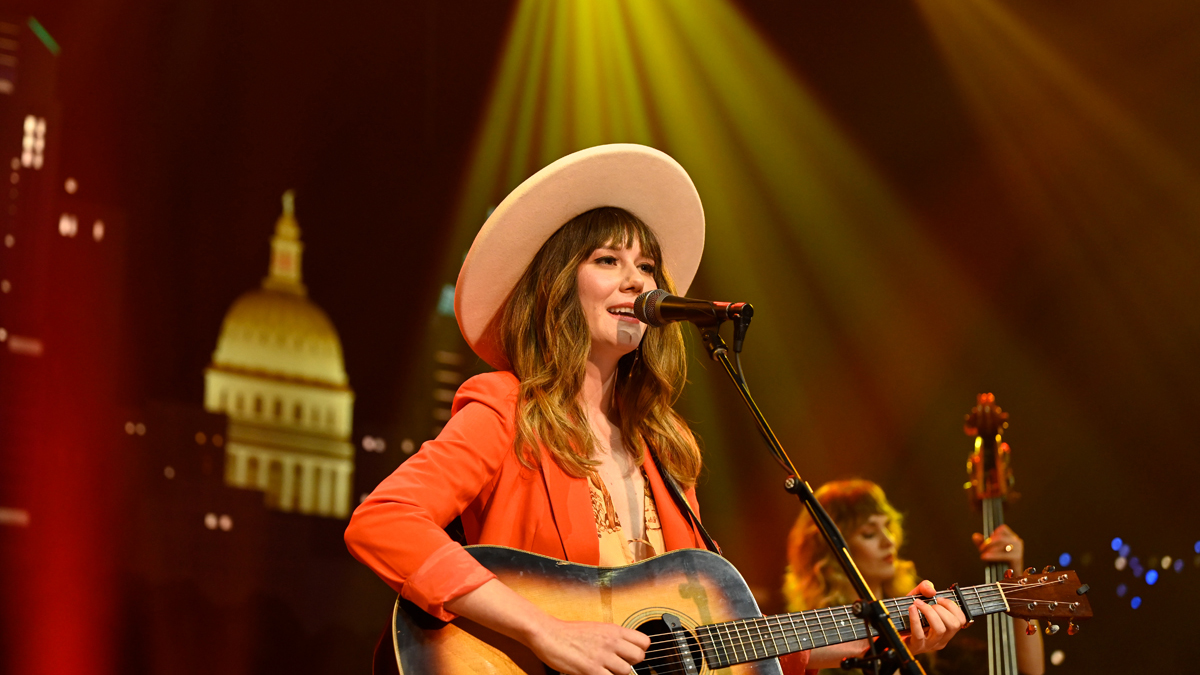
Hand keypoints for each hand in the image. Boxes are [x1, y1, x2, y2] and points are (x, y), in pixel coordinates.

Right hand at [527, 617, 649, 674]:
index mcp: (614, 630)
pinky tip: (595, 673)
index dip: (639, 650)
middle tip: (618, 664)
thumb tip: (625, 650)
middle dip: (630, 663)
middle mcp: (611, 642)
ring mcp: (602, 656)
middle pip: (639, 657)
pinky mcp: (591, 669)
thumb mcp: (597, 629)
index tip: (629, 654)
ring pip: (626, 671)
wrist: (550, 635)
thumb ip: (613, 638)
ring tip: (604, 670)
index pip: (644, 641)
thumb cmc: (570, 633)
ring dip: (616, 673)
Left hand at [904, 580, 965, 654]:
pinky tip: (911, 608)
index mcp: (946, 630)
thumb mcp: (916, 598)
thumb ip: (924, 588)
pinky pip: (919, 634)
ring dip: (929, 612)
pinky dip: (915, 619)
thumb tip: (932, 590)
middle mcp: (940, 639)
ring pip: (939, 629)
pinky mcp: (915, 646)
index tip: (940, 599)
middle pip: (953, 625)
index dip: (953, 607)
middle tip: (929, 603)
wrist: (890, 629)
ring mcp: (929, 645)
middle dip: (942, 609)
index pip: (961, 621)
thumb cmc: (906, 615)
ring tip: (918, 604)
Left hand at [973, 524, 1023, 571]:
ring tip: (983, 555)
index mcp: (1011, 537)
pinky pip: (1005, 554)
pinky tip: (985, 557)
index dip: (992, 534)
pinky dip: (994, 556)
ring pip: (1003, 544)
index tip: (985, 541)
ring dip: (991, 549)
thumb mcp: (989, 551)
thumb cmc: (999, 564)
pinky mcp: (1017, 558)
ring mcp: (1019, 550)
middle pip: (1000, 537)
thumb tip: (975, 536)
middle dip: (988, 543)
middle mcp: (1017, 542)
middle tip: (981, 549)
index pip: (1002, 529)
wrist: (1008, 580)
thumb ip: (982, 543)